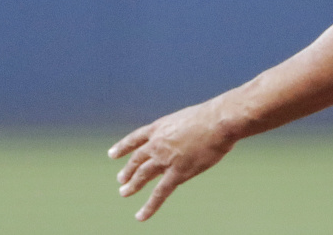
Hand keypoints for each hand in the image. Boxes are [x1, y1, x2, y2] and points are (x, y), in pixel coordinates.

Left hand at [108, 97, 239, 220]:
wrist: (219, 121)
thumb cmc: (212, 115)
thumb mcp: (188, 118)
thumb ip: (181, 130)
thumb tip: (185, 138)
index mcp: (161, 127)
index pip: (136, 138)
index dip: (123, 147)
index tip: (112, 154)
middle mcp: (158, 143)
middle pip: (137, 159)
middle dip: (128, 170)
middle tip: (121, 179)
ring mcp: (166, 159)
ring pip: (143, 175)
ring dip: (132, 185)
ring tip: (124, 192)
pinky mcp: (178, 173)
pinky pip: (160, 193)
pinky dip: (149, 206)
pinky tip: (141, 216)